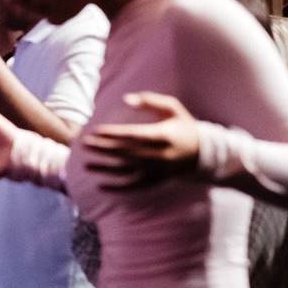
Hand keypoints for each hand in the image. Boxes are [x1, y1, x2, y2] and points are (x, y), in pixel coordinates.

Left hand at [81, 92, 200, 189]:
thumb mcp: (173, 108)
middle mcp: (159, 156)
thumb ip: (151, 101)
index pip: (134, 135)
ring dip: (105, 169)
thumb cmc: (183, 126)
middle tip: (84, 144)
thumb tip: (126, 99)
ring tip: (85, 164)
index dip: (114, 134)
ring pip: (127, 172)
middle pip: (126, 153)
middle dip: (104, 149)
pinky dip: (117, 188)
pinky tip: (100, 186)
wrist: (203, 154)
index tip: (96, 130)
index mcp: (163, 136)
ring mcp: (157, 171)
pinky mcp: (156, 181)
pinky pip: (134, 186)